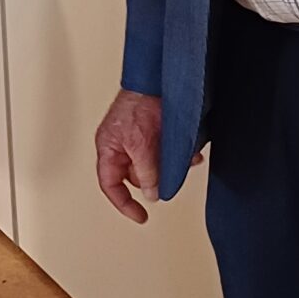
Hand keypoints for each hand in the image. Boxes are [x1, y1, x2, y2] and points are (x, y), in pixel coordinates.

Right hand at [95, 88, 196, 221]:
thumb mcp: (140, 145)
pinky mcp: (155, 135)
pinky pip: (166, 155)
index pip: (111, 185)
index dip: (124, 203)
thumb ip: (146, 172)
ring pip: (154, 167)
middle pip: (136, 178)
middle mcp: (122, 148)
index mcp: (108, 150)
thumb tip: (152, 194)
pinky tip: (190, 155)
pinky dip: (179, 158)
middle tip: (167, 182)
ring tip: (183, 164)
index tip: (140, 216)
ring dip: (170, 168)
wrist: (156, 82)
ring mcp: (139, 142)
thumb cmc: (136, 104)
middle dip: (155, 181)